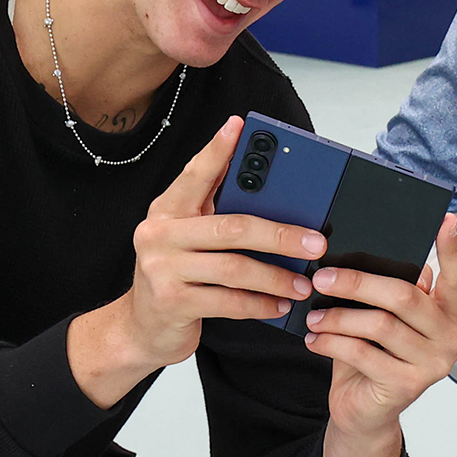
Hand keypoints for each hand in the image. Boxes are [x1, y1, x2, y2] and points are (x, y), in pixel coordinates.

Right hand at [68, 116, 326, 407]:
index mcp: (167, 210)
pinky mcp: (172, 303)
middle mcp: (159, 234)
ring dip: (276, 277)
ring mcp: (162, 269)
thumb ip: (217, 215)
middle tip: (315, 242)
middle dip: (280, 234)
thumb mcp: (188, 239)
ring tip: (302, 283)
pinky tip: (279, 305)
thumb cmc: (175, 276)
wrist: (141, 328)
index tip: (239, 127)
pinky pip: (230, 302)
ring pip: (235, 268)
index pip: (195, 174)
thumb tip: (274, 198)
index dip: (218, 150)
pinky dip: (260, 304)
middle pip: (232, 226)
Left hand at [305, 214, 456, 456]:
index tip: (445, 220)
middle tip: (322, 276)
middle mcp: (450, 338)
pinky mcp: (408, 386)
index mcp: (449, 313)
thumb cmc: (373, 355)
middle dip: (358, 282)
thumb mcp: (382, 318)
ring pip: (379, 325)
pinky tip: (314, 338)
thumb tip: (366, 252)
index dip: (452, 248)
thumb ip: (388, 290)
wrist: (365, 413)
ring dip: (338, 317)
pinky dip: (332, 342)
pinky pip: (362, 353)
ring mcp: (433, 365)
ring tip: (313, 314)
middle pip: (404, 296)